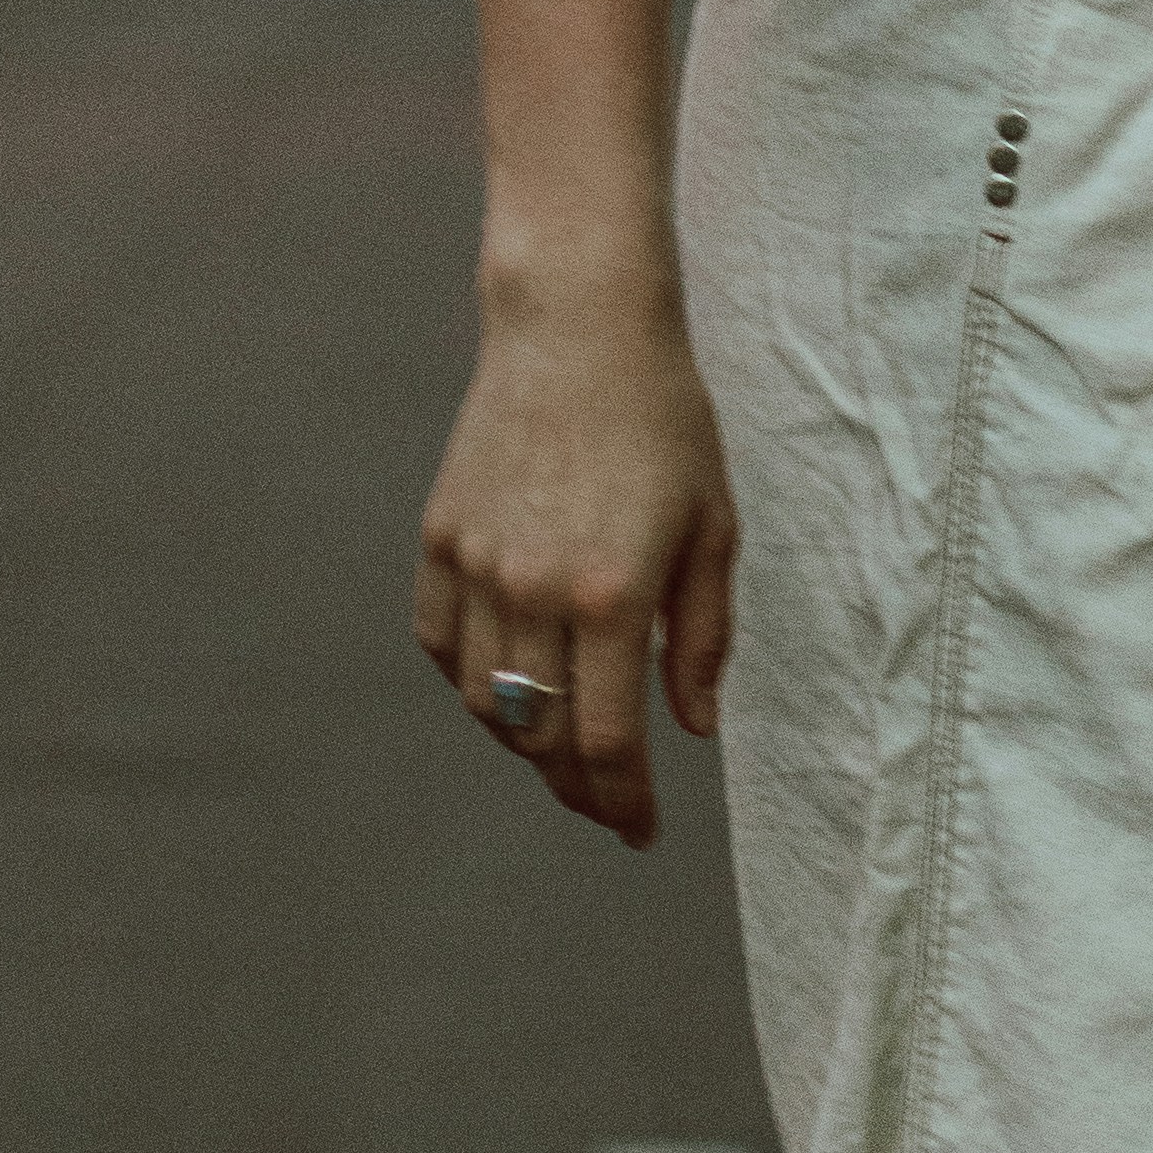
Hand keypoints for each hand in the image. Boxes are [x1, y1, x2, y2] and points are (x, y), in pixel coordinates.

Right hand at [415, 287, 738, 849]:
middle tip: (605, 800)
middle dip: (577, 789)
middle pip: (541, 738)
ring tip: (559, 748)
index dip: (623, 803)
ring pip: (484, 701)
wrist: (578, 324)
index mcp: (612, 593)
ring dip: (522, 742)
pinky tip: (503, 682)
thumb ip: (702, 635)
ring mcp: (477, 562)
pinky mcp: (440, 535)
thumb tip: (692, 726)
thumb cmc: (662, 418)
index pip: (607, 744)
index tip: (641, 828)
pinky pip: (439, 642)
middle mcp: (534, 588)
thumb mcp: (713, 526)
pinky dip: (468, 681)